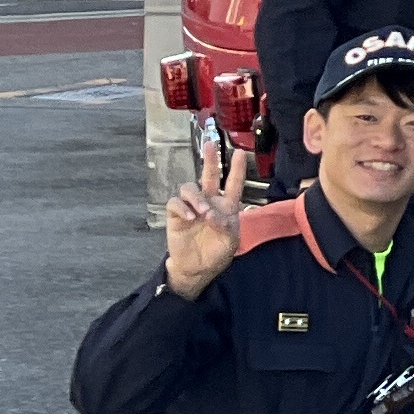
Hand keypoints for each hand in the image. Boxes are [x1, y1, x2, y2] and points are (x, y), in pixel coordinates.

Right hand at [161, 138, 248, 295]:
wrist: (198, 267)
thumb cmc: (217, 252)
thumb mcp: (230, 241)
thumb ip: (225, 226)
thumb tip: (212, 214)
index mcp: (226, 206)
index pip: (233, 184)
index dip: (236, 169)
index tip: (238, 152)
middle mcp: (209, 202)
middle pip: (208, 176)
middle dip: (210, 160)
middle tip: (210, 146)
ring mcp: (191, 207)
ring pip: (189, 188)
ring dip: (195, 197)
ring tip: (201, 212)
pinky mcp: (176, 215)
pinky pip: (174, 203)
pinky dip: (181, 208)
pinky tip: (189, 217)